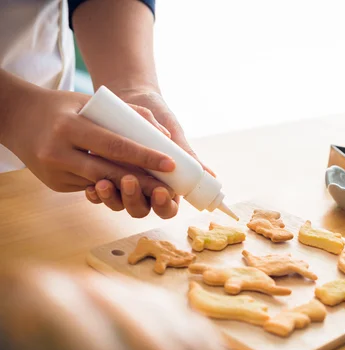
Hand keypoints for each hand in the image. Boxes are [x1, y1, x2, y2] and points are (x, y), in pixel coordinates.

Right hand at [1, 88, 177, 202]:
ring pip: (102, 183)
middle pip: (111, 172)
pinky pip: (90, 186)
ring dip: (131, 189)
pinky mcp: (55, 185)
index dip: (145, 156)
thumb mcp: (90, 101)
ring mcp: (55, 172)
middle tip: (171, 187)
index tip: (170, 163)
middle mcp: (59, 153)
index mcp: (69, 127)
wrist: (15, 117)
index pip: (115, 145)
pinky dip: (111, 185)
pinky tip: (131, 187)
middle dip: (144, 182)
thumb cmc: (61, 106)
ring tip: (158, 190)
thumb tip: (163, 136)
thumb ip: (128, 114)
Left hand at [85, 88, 214, 218]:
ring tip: (103, 183)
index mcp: (166, 185)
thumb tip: (211, 175)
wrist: (130, 101)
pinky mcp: (101, 178)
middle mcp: (144, 189)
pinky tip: (89, 187)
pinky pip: (97, 195)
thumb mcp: (173, 133)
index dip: (164, 205)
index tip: (160, 191)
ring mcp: (122, 186)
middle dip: (134, 200)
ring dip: (111, 198)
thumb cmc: (158, 118)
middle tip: (129, 180)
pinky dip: (94, 194)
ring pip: (118, 205)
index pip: (168, 207)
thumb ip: (187, 154)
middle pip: (141, 210)